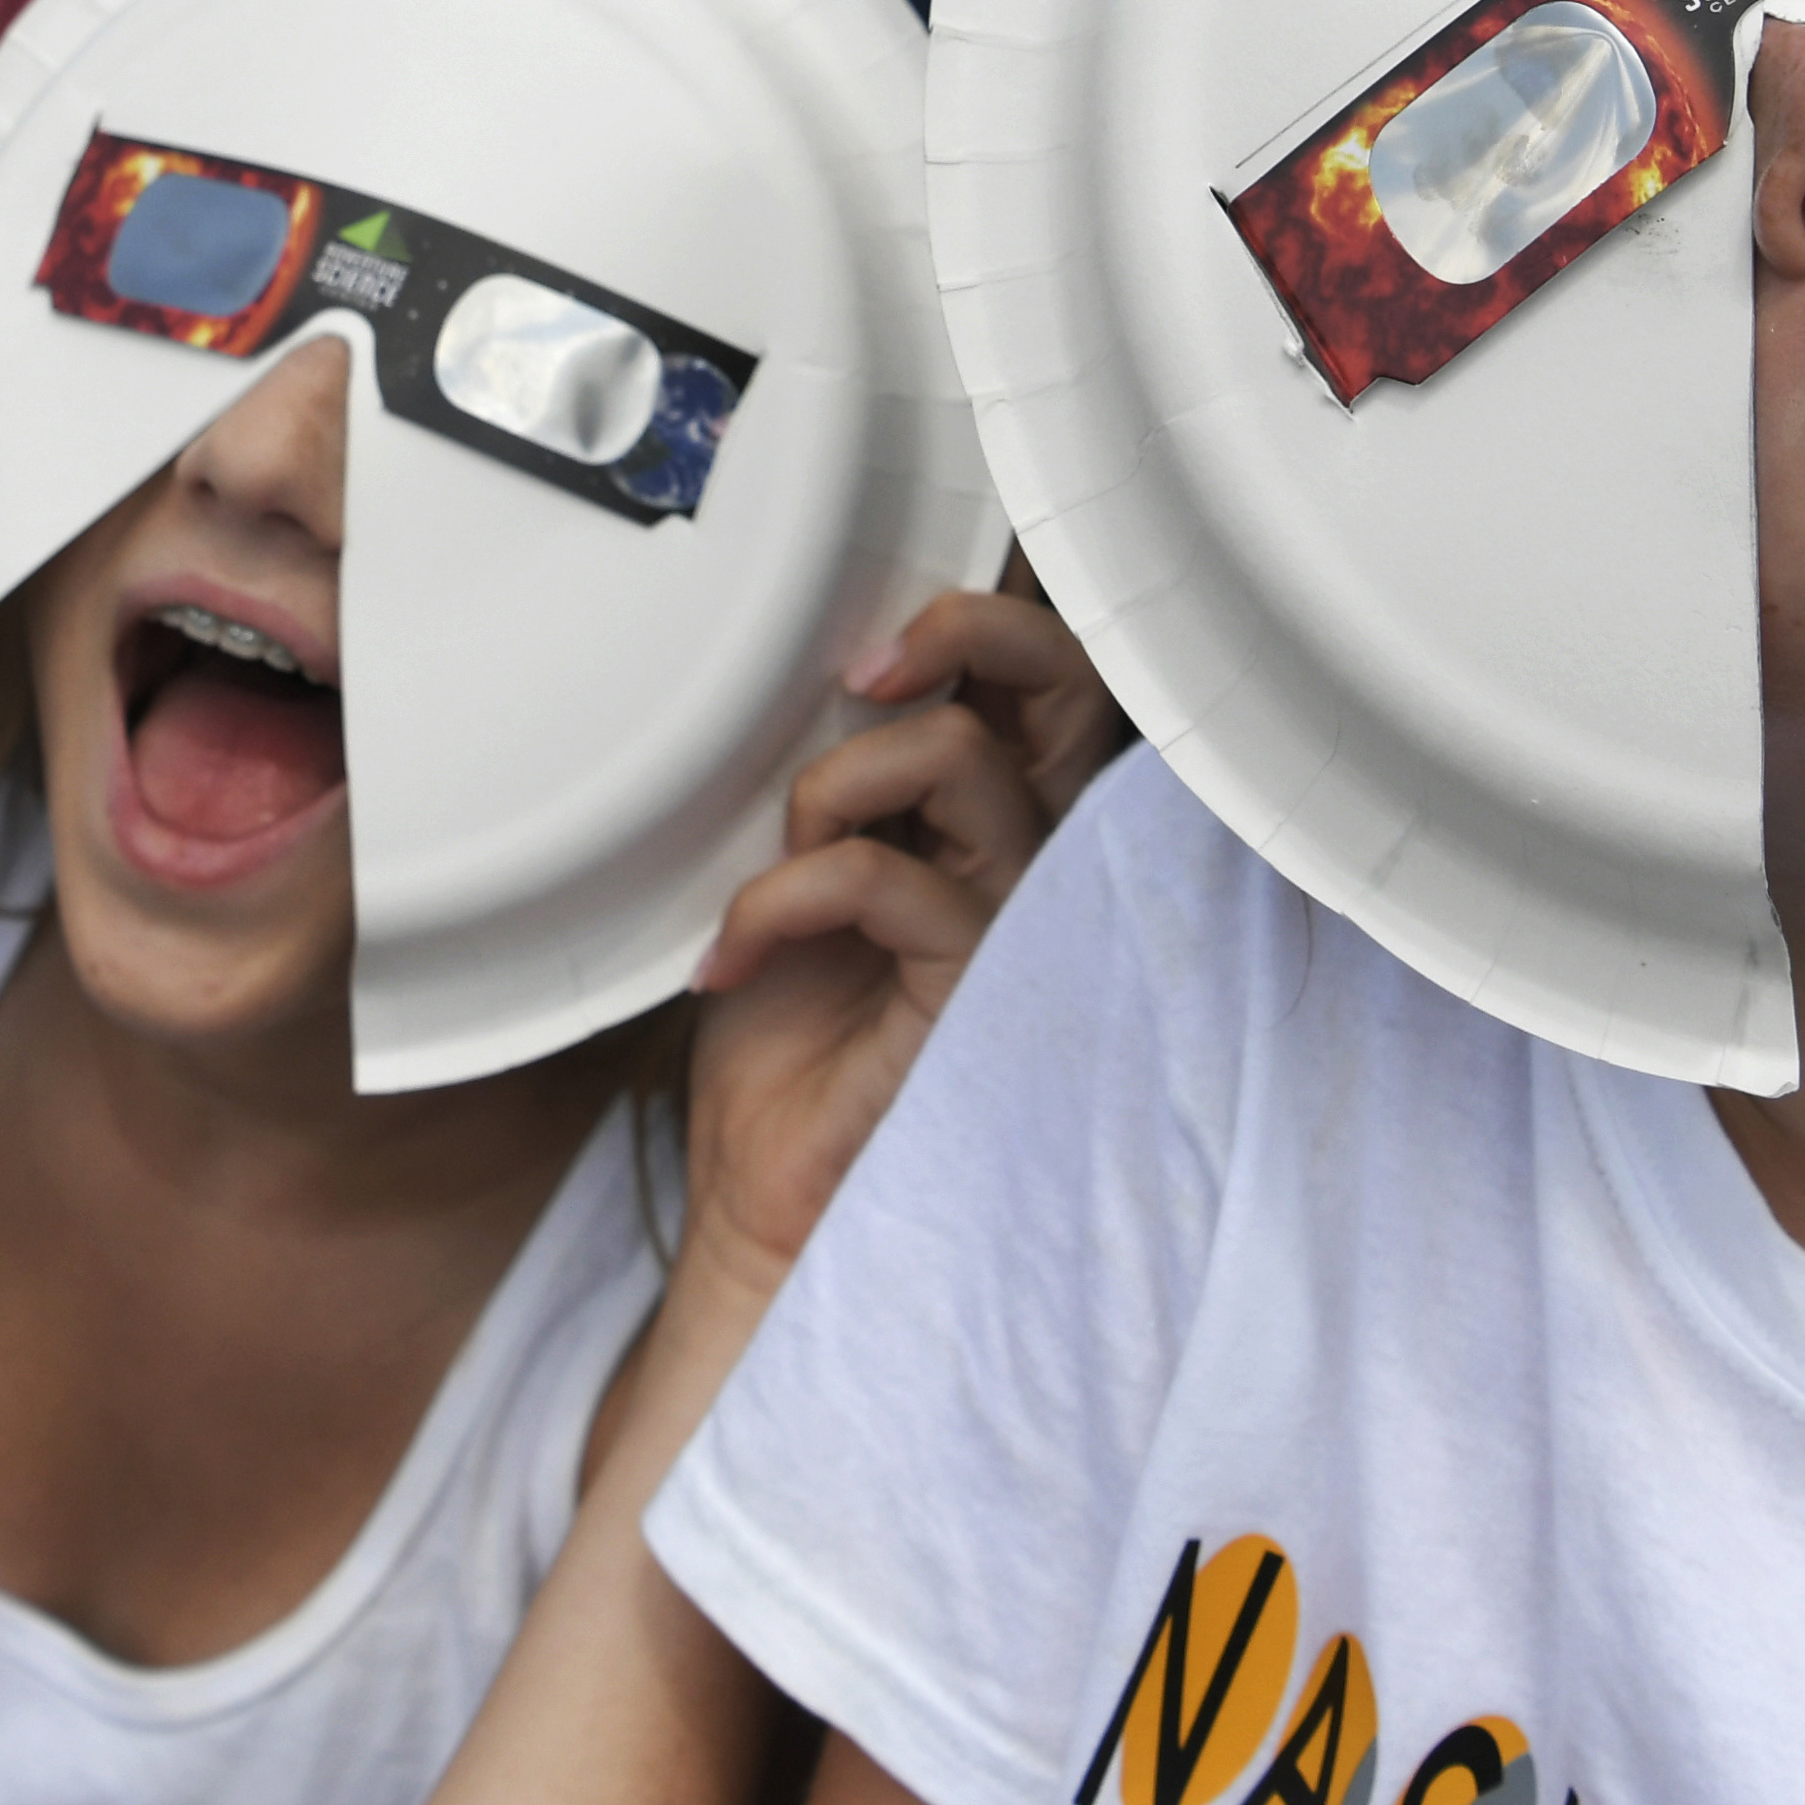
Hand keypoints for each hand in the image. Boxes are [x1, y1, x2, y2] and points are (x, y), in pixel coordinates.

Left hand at [674, 586, 1121, 1299]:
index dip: (987, 615)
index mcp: (990, 808)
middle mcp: (1029, 848)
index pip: (1043, 674)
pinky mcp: (977, 982)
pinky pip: (885, 879)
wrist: (761, 1188)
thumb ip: (830, 772)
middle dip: (968, 630)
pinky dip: (783, 897)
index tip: (874, 636)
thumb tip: (798, 668)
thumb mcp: (794, 864)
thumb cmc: (786, 1035)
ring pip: (960, 756)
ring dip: (831, 787)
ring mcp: (1016, 913)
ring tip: (770, 871)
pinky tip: (736, 957)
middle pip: (1068, 679)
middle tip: (867, 669)